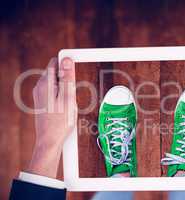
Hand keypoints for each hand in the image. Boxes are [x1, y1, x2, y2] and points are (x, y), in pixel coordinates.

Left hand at [27, 57, 76, 177]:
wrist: (50, 140)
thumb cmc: (60, 122)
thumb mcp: (68, 98)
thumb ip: (67, 78)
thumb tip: (66, 59)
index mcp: (45, 84)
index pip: (56, 62)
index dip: (68, 63)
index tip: (76, 71)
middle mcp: (40, 87)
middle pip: (57, 72)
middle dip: (68, 79)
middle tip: (73, 94)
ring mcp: (40, 94)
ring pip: (58, 83)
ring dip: (67, 89)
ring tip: (69, 103)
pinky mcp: (43, 101)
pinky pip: (56, 92)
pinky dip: (63, 96)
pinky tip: (66, 108)